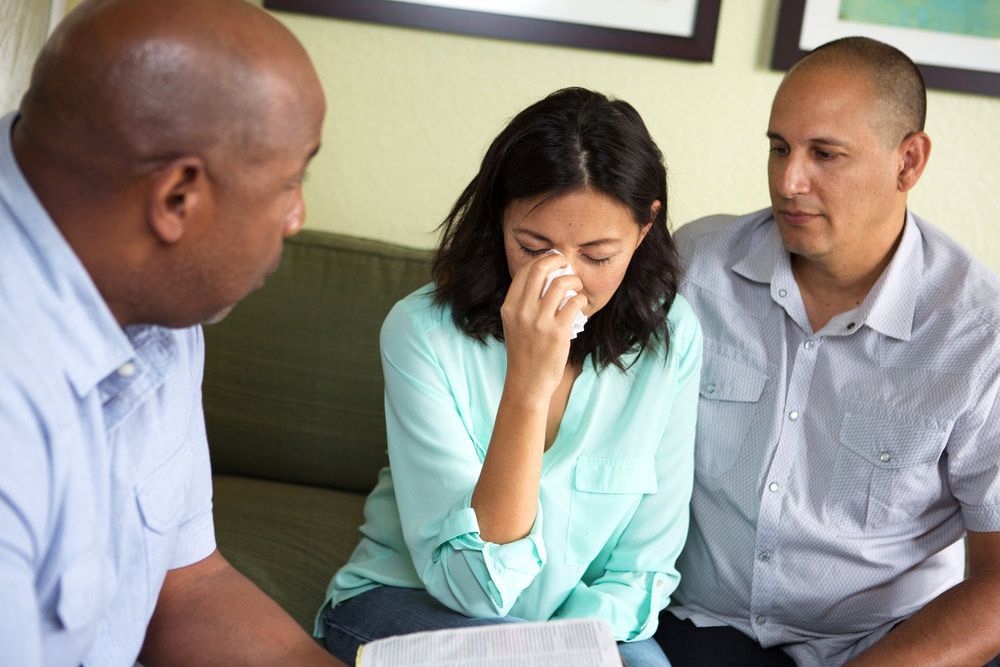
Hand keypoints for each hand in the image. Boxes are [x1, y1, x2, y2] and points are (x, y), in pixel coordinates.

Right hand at [500, 252, 585, 403]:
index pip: (525, 271)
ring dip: (574, 280)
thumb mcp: (514, 324)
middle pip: (541, 269)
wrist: (527, 382)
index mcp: (509, 307)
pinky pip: (575, 303)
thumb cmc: (524, 352)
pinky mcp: (558, 333)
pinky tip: (581, 306)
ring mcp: (539, 322)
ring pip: (561, 283)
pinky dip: (581, 300)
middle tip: (567, 264)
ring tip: (577, 287)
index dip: (542, 260)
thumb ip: (524, 302)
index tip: (554, 261)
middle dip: (558, 260)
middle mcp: (522, 311)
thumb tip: (548, 277)